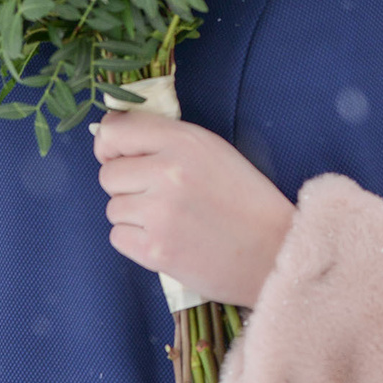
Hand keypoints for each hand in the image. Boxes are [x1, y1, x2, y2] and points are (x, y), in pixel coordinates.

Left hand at [90, 110, 294, 306]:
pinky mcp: (155, 250)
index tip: (120, 156)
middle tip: (159, 196)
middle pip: (108, 174)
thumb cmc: (245, 200)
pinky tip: (167, 239)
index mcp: (183, 141)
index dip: (110, 145)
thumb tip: (110, 138)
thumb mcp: (212, 151)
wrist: (274, 251)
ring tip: (170, 220)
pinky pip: (118, 237)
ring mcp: (159, 213)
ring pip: (113, 208)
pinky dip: (136, 241)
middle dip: (126, 186)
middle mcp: (167, 172)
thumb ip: (166, 140)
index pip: (113, 131)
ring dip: (134, 215)